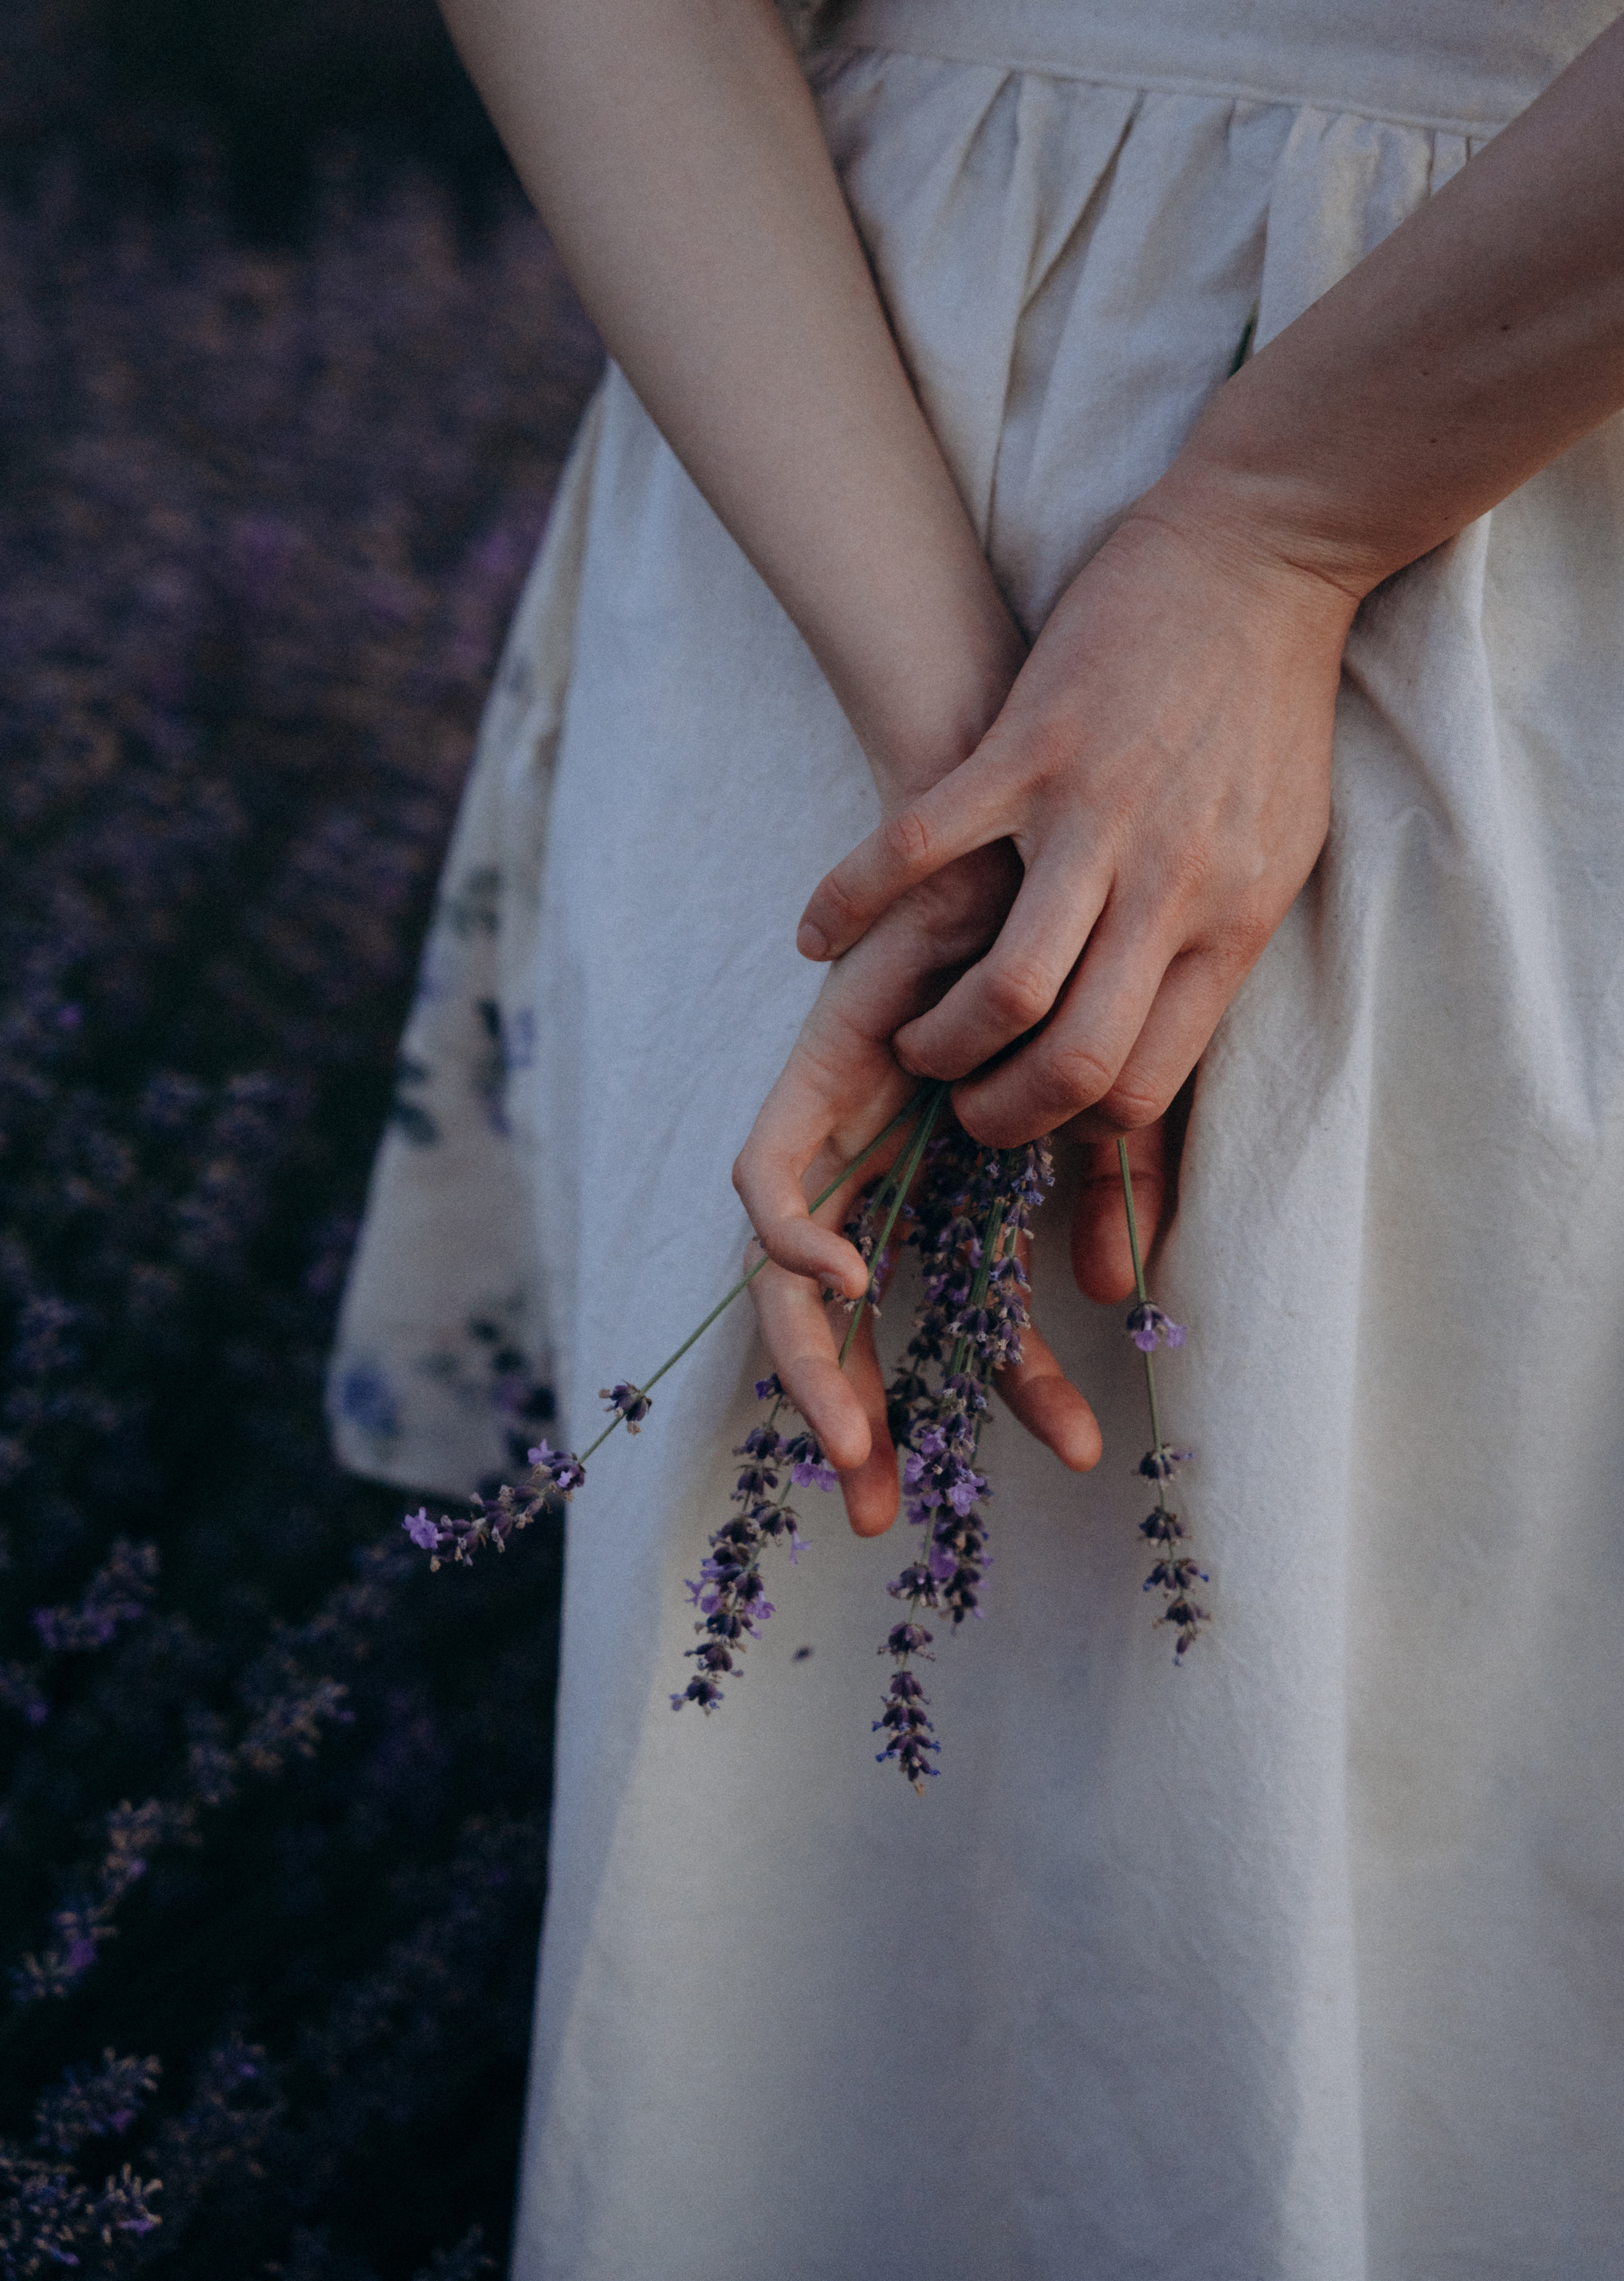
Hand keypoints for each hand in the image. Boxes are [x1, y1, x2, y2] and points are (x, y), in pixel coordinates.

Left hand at [732, 853, 1171, 1533]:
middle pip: (838, 1327)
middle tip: (882, 1512)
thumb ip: (1110, 1193)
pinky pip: (766, 1185)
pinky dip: (792, 1243)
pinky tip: (850, 1282)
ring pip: (783, 1284)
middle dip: (855, 1422)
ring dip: (807, 1369)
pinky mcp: (804, 1081)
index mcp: (956, 1183)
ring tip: (856, 1449)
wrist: (1036, 842)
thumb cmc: (1080, 959)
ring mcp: (839, 1132)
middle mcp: (887, 1171)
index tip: (1066, 1449)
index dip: (988, 1393)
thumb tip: (1119, 1292)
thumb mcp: (1110, 1104)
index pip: (954, 1315)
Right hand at [795, 499, 1356, 1147]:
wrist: (1262, 563)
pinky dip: (850, 904)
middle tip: (961, 1105)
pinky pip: (917, 851)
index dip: (1073, 1128)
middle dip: (998, 1115)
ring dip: (939, 1040)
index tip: (1037, 1112)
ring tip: (910, 1041)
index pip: (1143, 1085)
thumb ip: (1220, 941)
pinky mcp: (1027, 750)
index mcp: (1230, 925)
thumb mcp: (1279, 852)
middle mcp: (1166, 890)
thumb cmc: (1272, 713)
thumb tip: (1167, 1025)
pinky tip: (817, 938)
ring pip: (1005, 990)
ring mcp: (1093, 820)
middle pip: (1072, 1064)